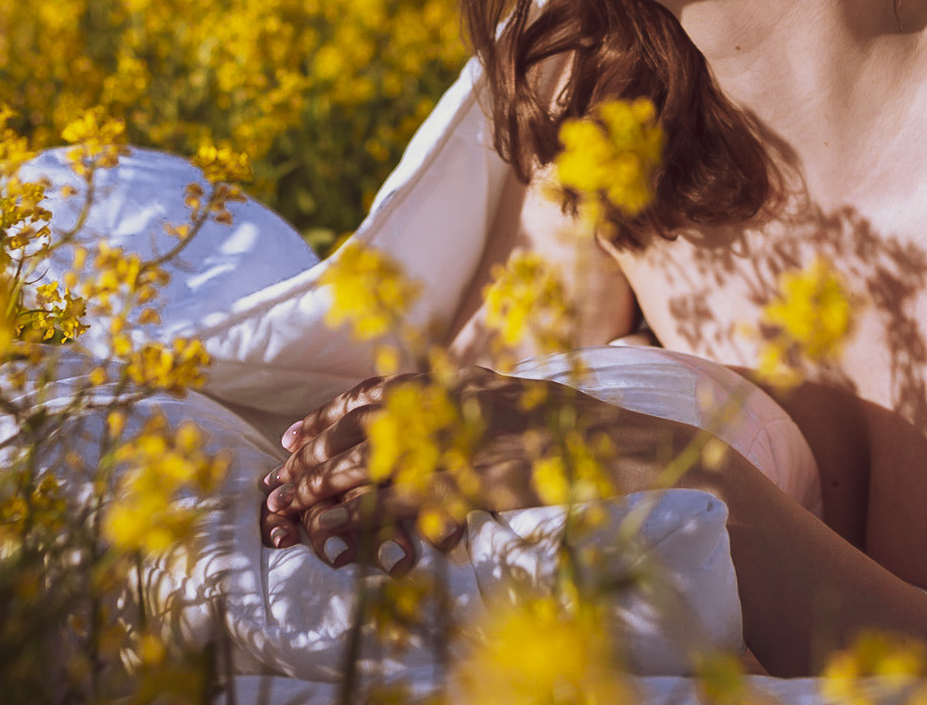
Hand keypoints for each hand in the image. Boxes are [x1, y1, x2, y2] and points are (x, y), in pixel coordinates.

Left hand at [257, 365, 696, 573]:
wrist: (644, 457)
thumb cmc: (595, 443)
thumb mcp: (533, 410)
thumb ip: (490, 410)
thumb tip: (458, 420)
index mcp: (474, 384)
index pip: (387, 390)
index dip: (337, 411)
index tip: (299, 432)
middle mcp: (462, 405)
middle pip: (368, 422)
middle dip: (319, 449)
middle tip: (282, 474)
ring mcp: (466, 443)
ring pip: (375, 464)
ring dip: (327, 488)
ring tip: (292, 511)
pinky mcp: (476, 484)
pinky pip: (407, 504)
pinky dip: (365, 522)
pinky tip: (340, 541)